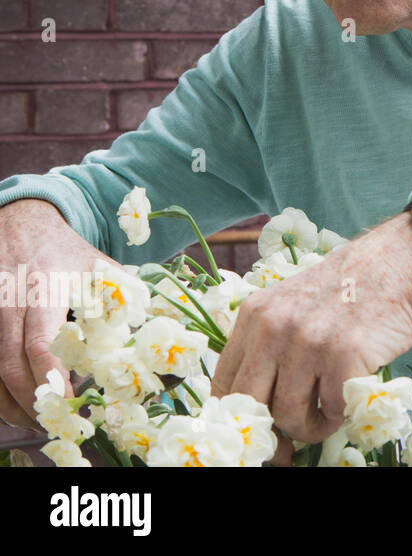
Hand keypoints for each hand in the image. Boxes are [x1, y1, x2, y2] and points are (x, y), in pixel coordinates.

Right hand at [0, 199, 117, 429]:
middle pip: (10, 363)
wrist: (24, 222)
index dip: (53, 377)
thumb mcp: (101, 266)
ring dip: (7, 401)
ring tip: (32, 421)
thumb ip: (126, 295)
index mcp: (46, 287)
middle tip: (51, 422)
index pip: (40, 342)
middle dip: (30, 399)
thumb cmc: (68, 250)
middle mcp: (10, 299)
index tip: (70, 402)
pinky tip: (9, 403)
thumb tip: (164, 325)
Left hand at [210, 211, 411, 444]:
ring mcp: (308, 342)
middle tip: (287, 449)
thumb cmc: (354, 287)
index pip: (225, 384)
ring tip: (329, 415)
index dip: (239, 419)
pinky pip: (330, 410)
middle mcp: (274, 327)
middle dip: (269, 435)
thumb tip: (262, 408)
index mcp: (255, 315)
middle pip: (249, 406)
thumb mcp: (296, 304)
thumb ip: (273, 344)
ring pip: (289, 417)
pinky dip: (340, 415)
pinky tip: (349, 399)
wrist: (404, 259)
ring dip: (311, 427)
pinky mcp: (343, 355)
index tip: (259, 434)